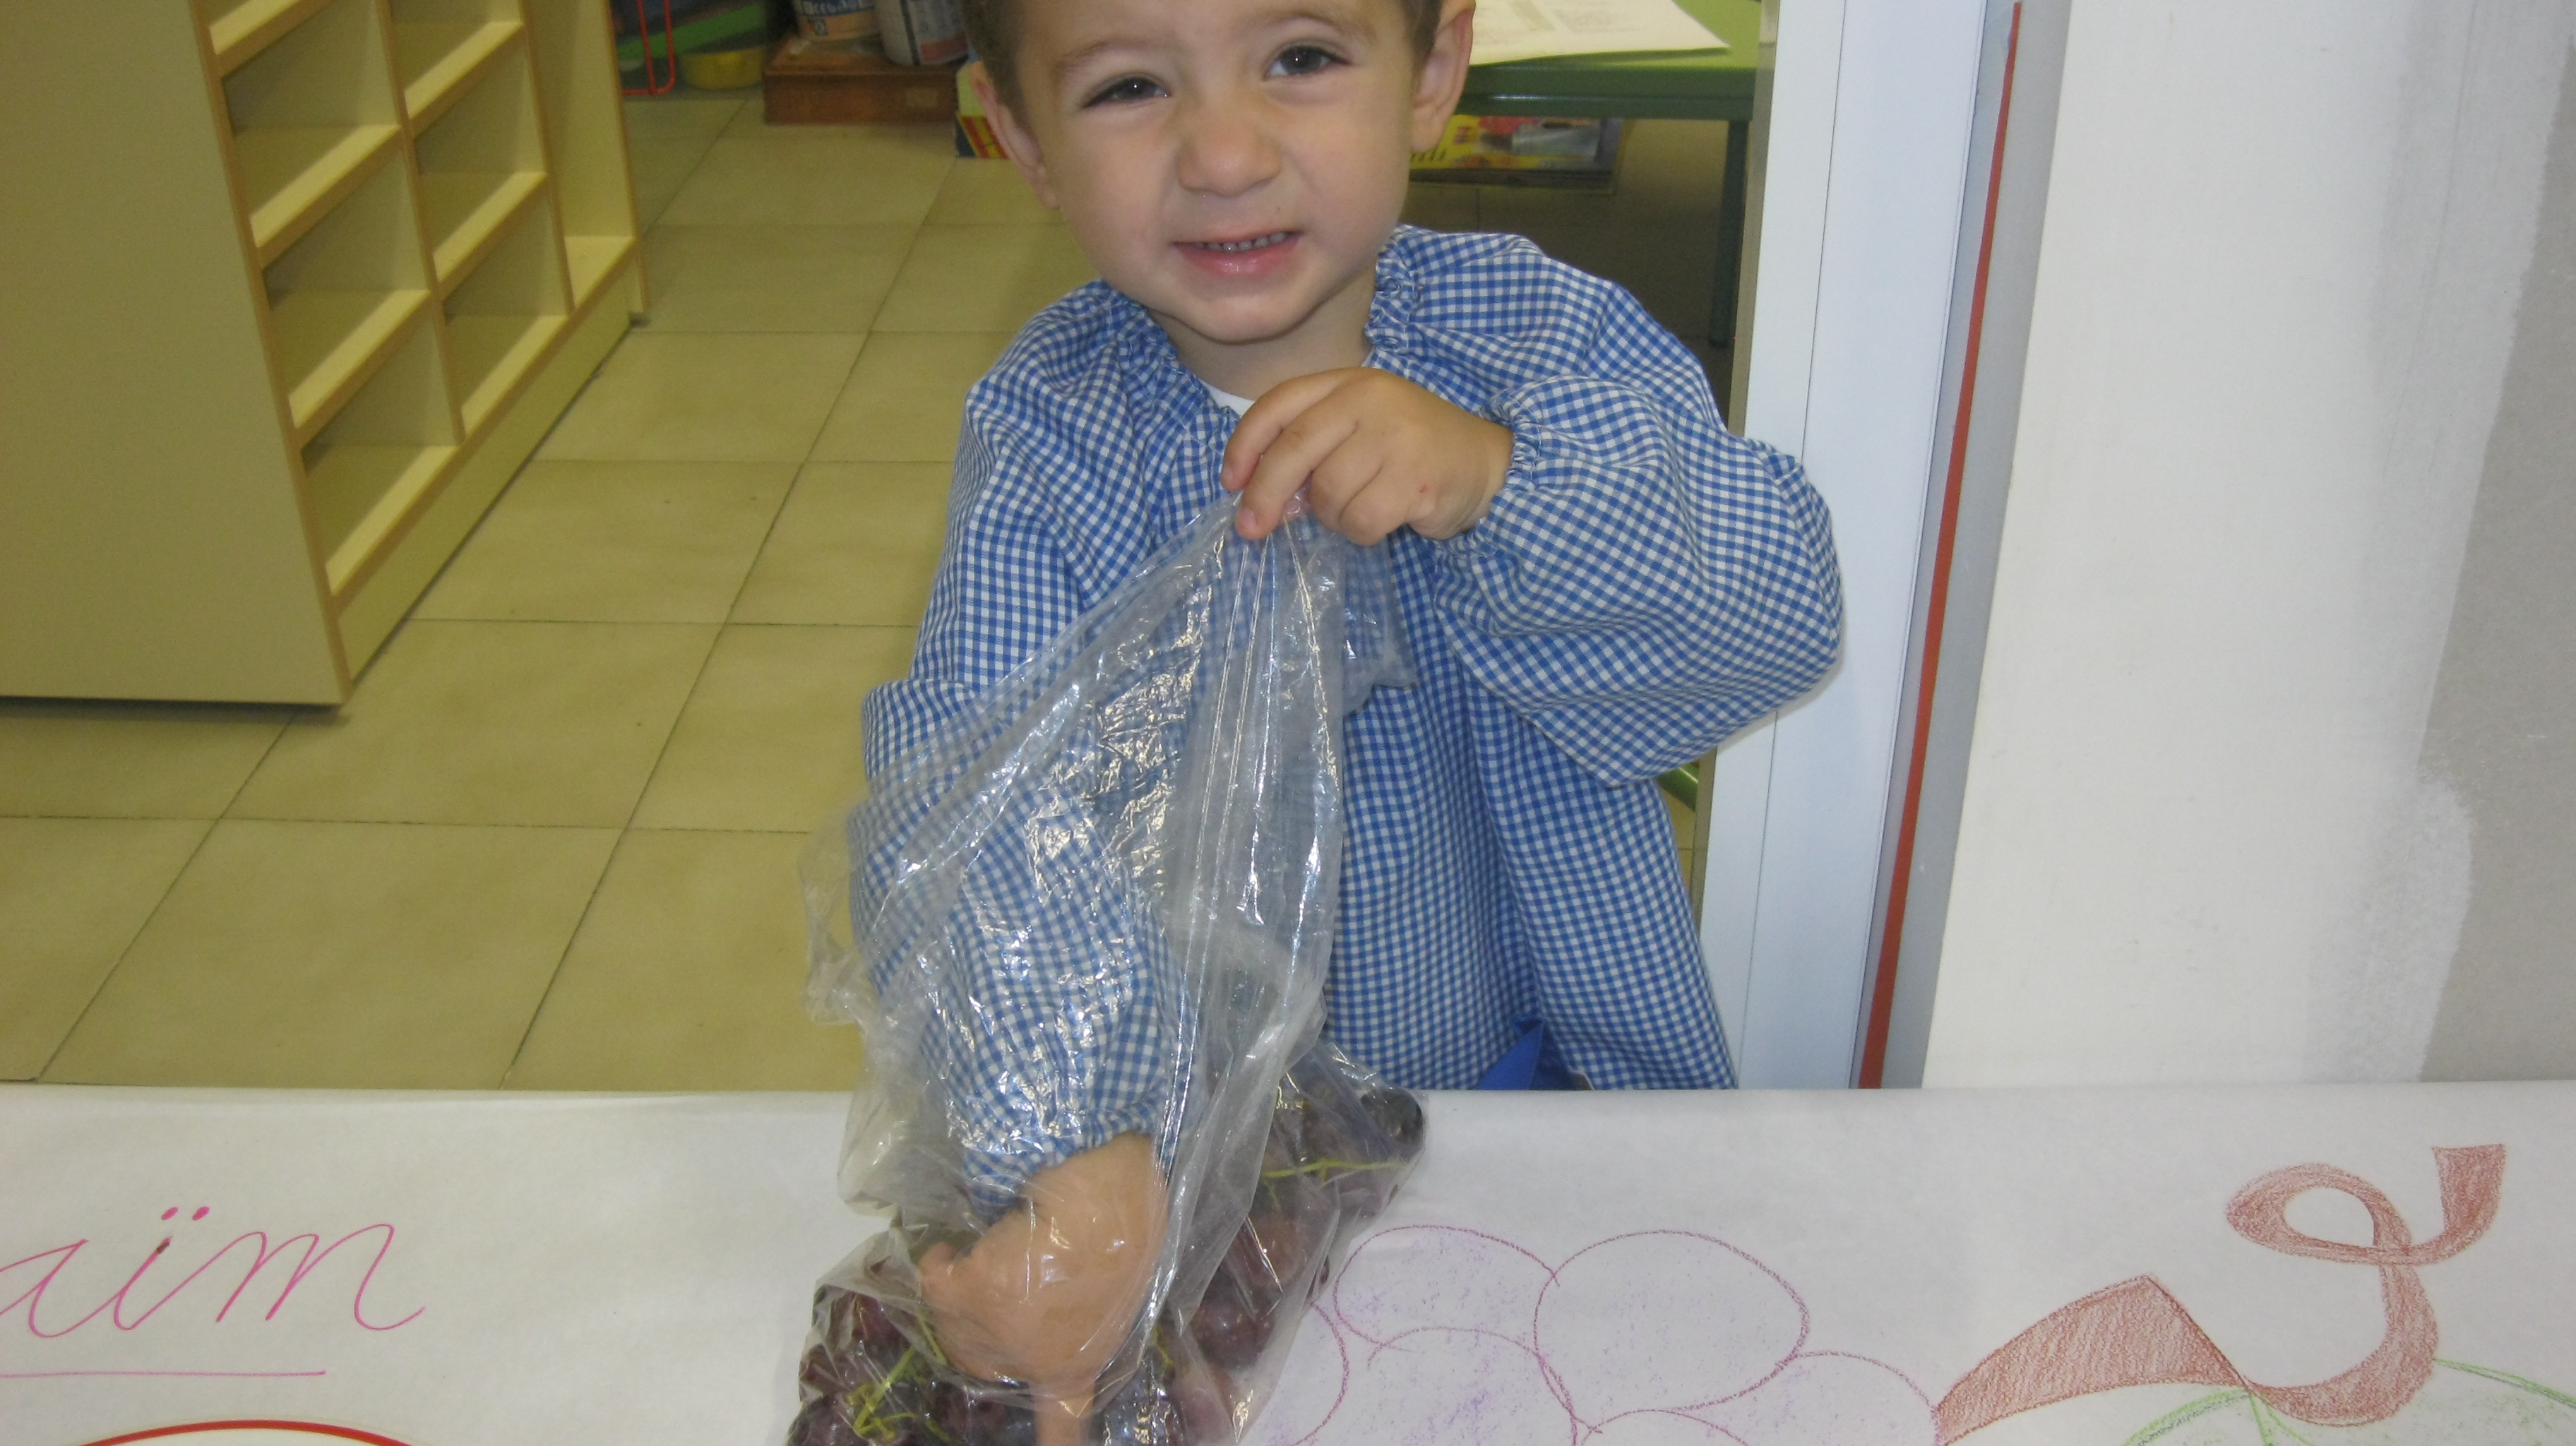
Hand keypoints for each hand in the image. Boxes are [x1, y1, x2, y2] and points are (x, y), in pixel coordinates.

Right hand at [919, 1135, 1168, 1445]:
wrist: (1115, 1199)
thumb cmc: (1131, 1227)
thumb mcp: (1116, 1287)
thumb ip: (1075, 1313)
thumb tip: (1049, 1297)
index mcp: (1078, 1367)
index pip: (1060, 1426)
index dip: (1051, 1442)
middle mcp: (1034, 1362)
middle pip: (976, 1358)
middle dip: (980, 1322)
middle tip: (1002, 1275)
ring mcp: (1000, 1332)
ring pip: (951, 1317)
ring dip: (961, 1284)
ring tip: (988, 1249)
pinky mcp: (975, 1291)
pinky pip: (936, 1279)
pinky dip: (940, 1260)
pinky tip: (954, 1246)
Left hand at [1222, 369, 1512, 544]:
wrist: (1488, 463)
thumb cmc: (1412, 450)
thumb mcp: (1359, 432)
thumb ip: (1313, 453)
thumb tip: (1263, 502)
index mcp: (1349, 383)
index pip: (1279, 405)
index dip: (1245, 445)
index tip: (1230, 482)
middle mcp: (1369, 401)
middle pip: (1293, 450)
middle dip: (1264, 494)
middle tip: (1252, 529)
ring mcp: (1395, 437)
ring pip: (1327, 494)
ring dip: (1334, 517)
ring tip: (1361, 507)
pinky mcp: (1415, 478)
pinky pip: (1360, 520)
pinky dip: (1362, 532)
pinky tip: (1385, 520)